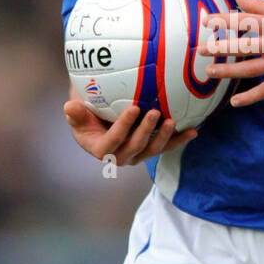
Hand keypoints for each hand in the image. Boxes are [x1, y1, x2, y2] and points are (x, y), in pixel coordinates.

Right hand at [64, 99, 197, 164]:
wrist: (99, 123)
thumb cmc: (86, 116)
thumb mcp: (77, 114)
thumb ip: (75, 113)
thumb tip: (70, 106)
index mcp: (102, 150)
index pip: (114, 140)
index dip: (124, 126)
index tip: (134, 108)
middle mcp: (121, 156)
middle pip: (136, 147)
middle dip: (146, 131)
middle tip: (154, 112)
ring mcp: (138, 155)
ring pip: (153, 150)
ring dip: (165, 137)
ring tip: (173, 121)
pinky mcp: (151, 150)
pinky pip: (167, 147)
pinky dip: (180, 140)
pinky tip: (193, 131)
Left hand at [199, 0, 263, 105]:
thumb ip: (260, 5)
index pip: (245, 20)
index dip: (224, 20)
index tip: (206, 21)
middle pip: (244, 45)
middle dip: (222, 47)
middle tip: (202, 49)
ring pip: (251, 68)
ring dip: (228, 70)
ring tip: (210, 71)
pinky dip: (250, 97)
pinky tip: (234, 102)